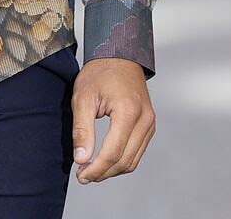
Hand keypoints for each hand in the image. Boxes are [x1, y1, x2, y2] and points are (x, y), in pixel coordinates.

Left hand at [71, 57, 156, 183]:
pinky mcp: (149, 125)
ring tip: (92, 170)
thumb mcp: (83, 97)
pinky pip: (137, 151)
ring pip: (133, 160)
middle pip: (126, 161)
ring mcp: (150, 123)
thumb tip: (81, 159)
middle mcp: (145, 120)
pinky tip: (105, 160)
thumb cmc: (99, 72)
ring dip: (113, 170)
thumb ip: (82, 130)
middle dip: (104, 173)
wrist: (118, 55)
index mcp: (128, 112)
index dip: (96, 169)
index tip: (81, 176)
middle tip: (83, 176)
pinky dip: (122, 160)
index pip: (113, 153)